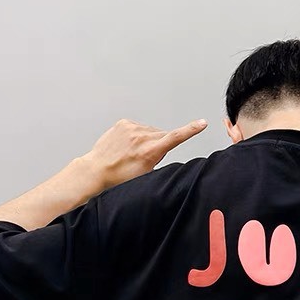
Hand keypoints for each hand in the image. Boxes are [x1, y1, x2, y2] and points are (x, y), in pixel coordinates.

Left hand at [81, 117, 207, 190]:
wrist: (97, 169)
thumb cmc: (120, 176)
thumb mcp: (146, 173)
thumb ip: (159, 158)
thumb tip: (165, 147)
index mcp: (150, 150)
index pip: (175, 137)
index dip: (191, 130)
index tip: (202, 123)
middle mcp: (142, 136)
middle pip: (164, 135)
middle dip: (161, 144)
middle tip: (147, 157)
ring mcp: (132, 128)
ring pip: (152, 131)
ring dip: (148, 140)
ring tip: (134, 153)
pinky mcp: (124, 123)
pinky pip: (140, 127)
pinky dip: (138, 135)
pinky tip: (128, 145)